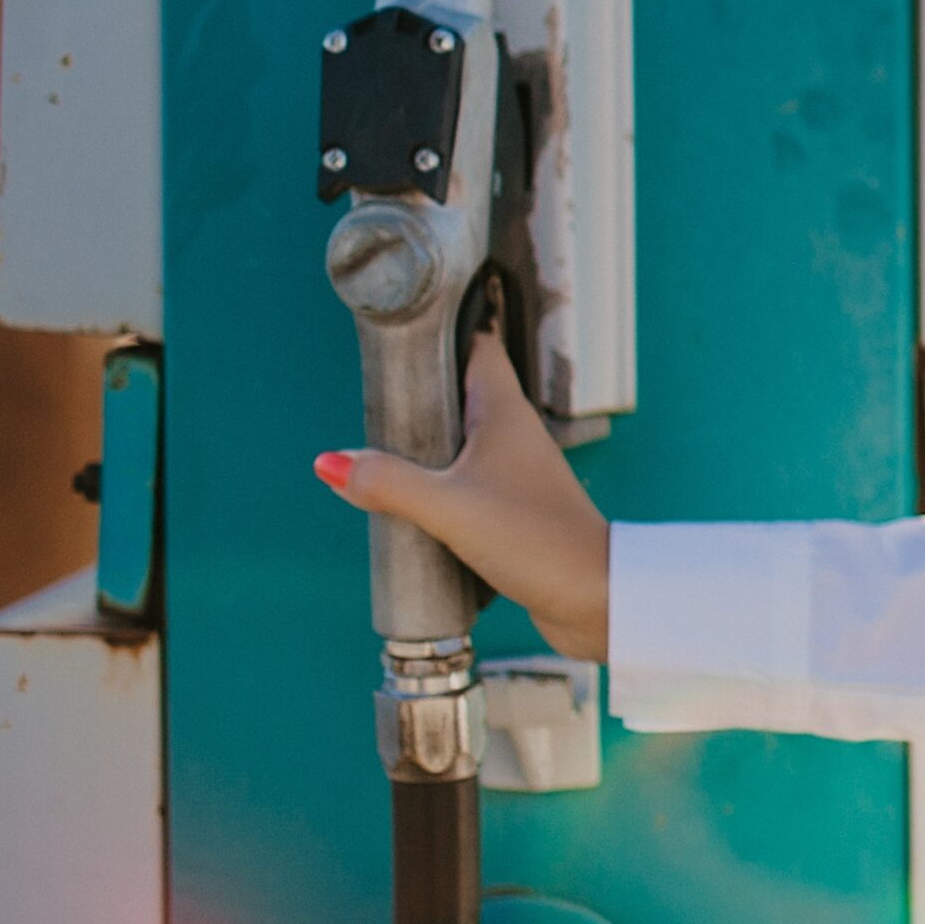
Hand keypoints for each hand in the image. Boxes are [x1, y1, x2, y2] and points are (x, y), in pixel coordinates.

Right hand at [314, 326, 612, 660]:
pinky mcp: (515, 507)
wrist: (594, 595)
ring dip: (428, 445)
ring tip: (380, 449)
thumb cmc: (534, 539)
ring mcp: (518, 470)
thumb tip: (330, 462)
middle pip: (461, 393)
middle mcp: (515, 433)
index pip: (477, 346)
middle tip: (372, 396)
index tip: (402, 327)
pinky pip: (470, 482)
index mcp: (505, 411)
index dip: (444, 330)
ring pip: (464, 441)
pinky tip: (412, 502)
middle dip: (420, 393)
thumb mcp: (447, 508)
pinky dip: (441, 485)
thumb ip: (388, 483)